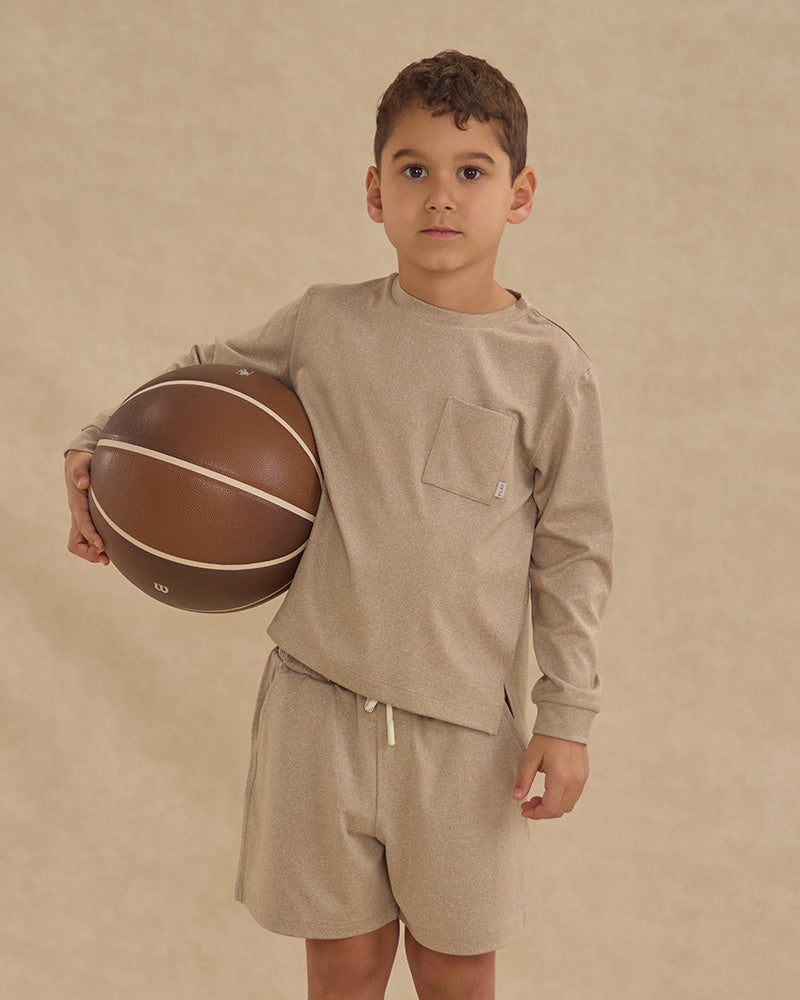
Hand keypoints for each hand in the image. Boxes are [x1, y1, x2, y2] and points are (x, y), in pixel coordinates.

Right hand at [65, 450, 109, 564]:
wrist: (79, 464)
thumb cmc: (82, 464)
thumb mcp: (80, 464)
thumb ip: (80, 472)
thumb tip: (83, 483)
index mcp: (77, 504)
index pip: (82, 524)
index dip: (91, 535)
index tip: (101, 545)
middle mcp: (78, 516)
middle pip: (76, 543)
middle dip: (88, 553)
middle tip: (106, 558)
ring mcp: (82, 520)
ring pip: (81, 545)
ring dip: (93, 554)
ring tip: (110, 559)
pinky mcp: (90, 521)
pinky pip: (89, 540)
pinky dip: (98, 548)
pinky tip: (115, 549)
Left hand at [513, 733, 588, 819]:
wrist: (567, 720)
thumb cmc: (547, 737)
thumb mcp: (531, 757)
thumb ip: (523, 779)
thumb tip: (516, 797)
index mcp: (560, 778)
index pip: (550, 808)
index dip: (536, 813)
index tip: (523, 810)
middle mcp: (574, 782)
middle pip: (559, 810)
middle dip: (542, 811)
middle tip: (527, 804)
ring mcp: (582, 779)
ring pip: (568, 805)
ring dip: (552, 806)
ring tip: (537, 797)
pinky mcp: (584, 776)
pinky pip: (573, 796)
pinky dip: (561, 799)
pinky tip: (549, 790)